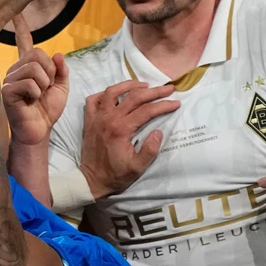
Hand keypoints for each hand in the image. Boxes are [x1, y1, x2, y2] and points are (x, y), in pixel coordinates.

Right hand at [2, 14, 69, 145]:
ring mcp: (9, 79)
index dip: (21, 27)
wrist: (39, 130)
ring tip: (37, 96)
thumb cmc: (47, 110)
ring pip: (35, 69)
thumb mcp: (61, 88)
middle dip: (50, 73)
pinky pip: (29, 83)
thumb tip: (57, 55)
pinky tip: (29, 102)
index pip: (24, 42)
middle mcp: (16, 69)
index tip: (16, 12)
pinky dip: (36, 94)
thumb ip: (62, 70)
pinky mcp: (6, 91)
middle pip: (38, 55)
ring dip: (44, 85)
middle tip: (45, 88)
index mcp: (28, 66)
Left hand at [80, 80, 180, 198]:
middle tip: (168, 88)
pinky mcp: (89, 120)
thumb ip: (150, 150)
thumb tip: (159, 131)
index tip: (176, 103)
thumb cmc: (116, 175)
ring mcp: (97, 117)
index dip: (163, 105)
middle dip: (154, 91)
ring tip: (144, 85)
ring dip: (129, 85)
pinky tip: (116, 94)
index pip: (147, 110)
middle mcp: (108, 119)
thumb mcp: (137, 168)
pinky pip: (94, 99)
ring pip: (112, 92)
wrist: (91, 180)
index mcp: (121, 129)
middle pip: (134, 96)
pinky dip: (105, 93)